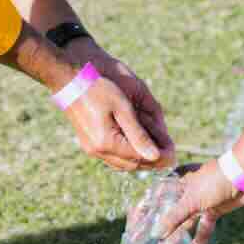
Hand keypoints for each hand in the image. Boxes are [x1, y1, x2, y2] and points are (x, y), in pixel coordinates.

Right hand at [83, 47, 174, 162]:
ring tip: (158, 149)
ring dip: (141, 158)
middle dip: (152, 161)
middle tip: (170, 153)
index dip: (159, 157)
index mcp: (106, 142)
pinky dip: (128, 153)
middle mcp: (97, 150)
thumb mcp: (122, 107)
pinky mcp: (89, 143)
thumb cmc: (97, 87)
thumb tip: (155, 155)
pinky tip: (138, 146)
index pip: (140, 158)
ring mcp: (91, 148)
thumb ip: (139, 134)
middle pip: (132, 165)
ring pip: (122, 163)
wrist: (69, 78)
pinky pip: (113, 156)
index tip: (175, 153)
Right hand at [135, 161, 243, 243]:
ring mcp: (199, 202)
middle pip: (169, 215)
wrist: (243, 175)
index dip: (145, 216)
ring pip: (185, 223)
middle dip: (161, 232)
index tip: (135, 231)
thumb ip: (174, 217)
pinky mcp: (212, 209)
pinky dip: (199, 238)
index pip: (155, 201)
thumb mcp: (191, 199)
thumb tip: (156, 232)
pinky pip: (203, 227)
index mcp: (175, 183)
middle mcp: (185, 192)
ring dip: (177, 238)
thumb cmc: (214, 180)